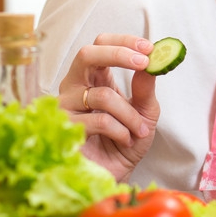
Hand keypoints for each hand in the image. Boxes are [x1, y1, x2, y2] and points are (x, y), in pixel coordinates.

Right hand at [56, 34, 159, 182]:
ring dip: (130, 113)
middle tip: (144, 63)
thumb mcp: (145, 112)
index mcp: (94, 77)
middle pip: (86, 54)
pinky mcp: (64, 131)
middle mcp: (75, 88)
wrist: (116, 174)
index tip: (149, 48)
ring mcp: (66, 108)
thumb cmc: (128, 140)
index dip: (123, 42)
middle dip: (118, 55)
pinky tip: (126, 140)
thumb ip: (146, 88)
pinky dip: (121, 130)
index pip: (101, 44)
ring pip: (101, 95)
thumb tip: (151, 62)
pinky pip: (99, 121)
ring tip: (140, 130)